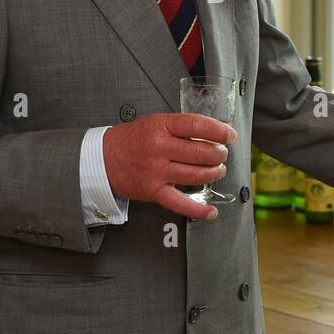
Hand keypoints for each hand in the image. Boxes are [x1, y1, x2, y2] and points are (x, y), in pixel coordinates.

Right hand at [102, 113, 236, 220]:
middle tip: (222, 154)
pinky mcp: (154, 191)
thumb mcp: (155, 123)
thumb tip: (213, 134)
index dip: (219, 130)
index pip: (197, 125)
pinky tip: (211, 211)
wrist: (103, 159)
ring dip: (214, 173)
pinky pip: (180, 203)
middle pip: (201, 152)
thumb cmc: (132, 140)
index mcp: (160, 126)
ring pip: (196, 175)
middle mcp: (159, 148)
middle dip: (219, 154)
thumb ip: (181, 128)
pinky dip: (199, 209)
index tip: (230, 135)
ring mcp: (157, 171)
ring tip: (217, 170)